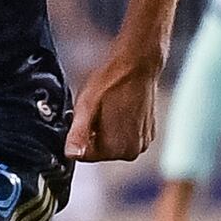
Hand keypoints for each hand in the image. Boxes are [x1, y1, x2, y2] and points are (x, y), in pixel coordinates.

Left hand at [67, 47, 162, 163]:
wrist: (137, 66)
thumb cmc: (112, 82)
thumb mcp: (86, 106)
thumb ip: (78, 133)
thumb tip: (72, 154)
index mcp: (120, 149)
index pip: (85, 155)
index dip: (76, 136)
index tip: (81, 119)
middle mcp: (134, 150)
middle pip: (98, 150)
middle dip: (90, 134)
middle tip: (93, 111)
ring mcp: (144, 142)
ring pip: (109, 143)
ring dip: (102, 129)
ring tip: (105, 108)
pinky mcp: (148, 133)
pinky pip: (122, 136)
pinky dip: (115, 126)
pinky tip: (116, 109)